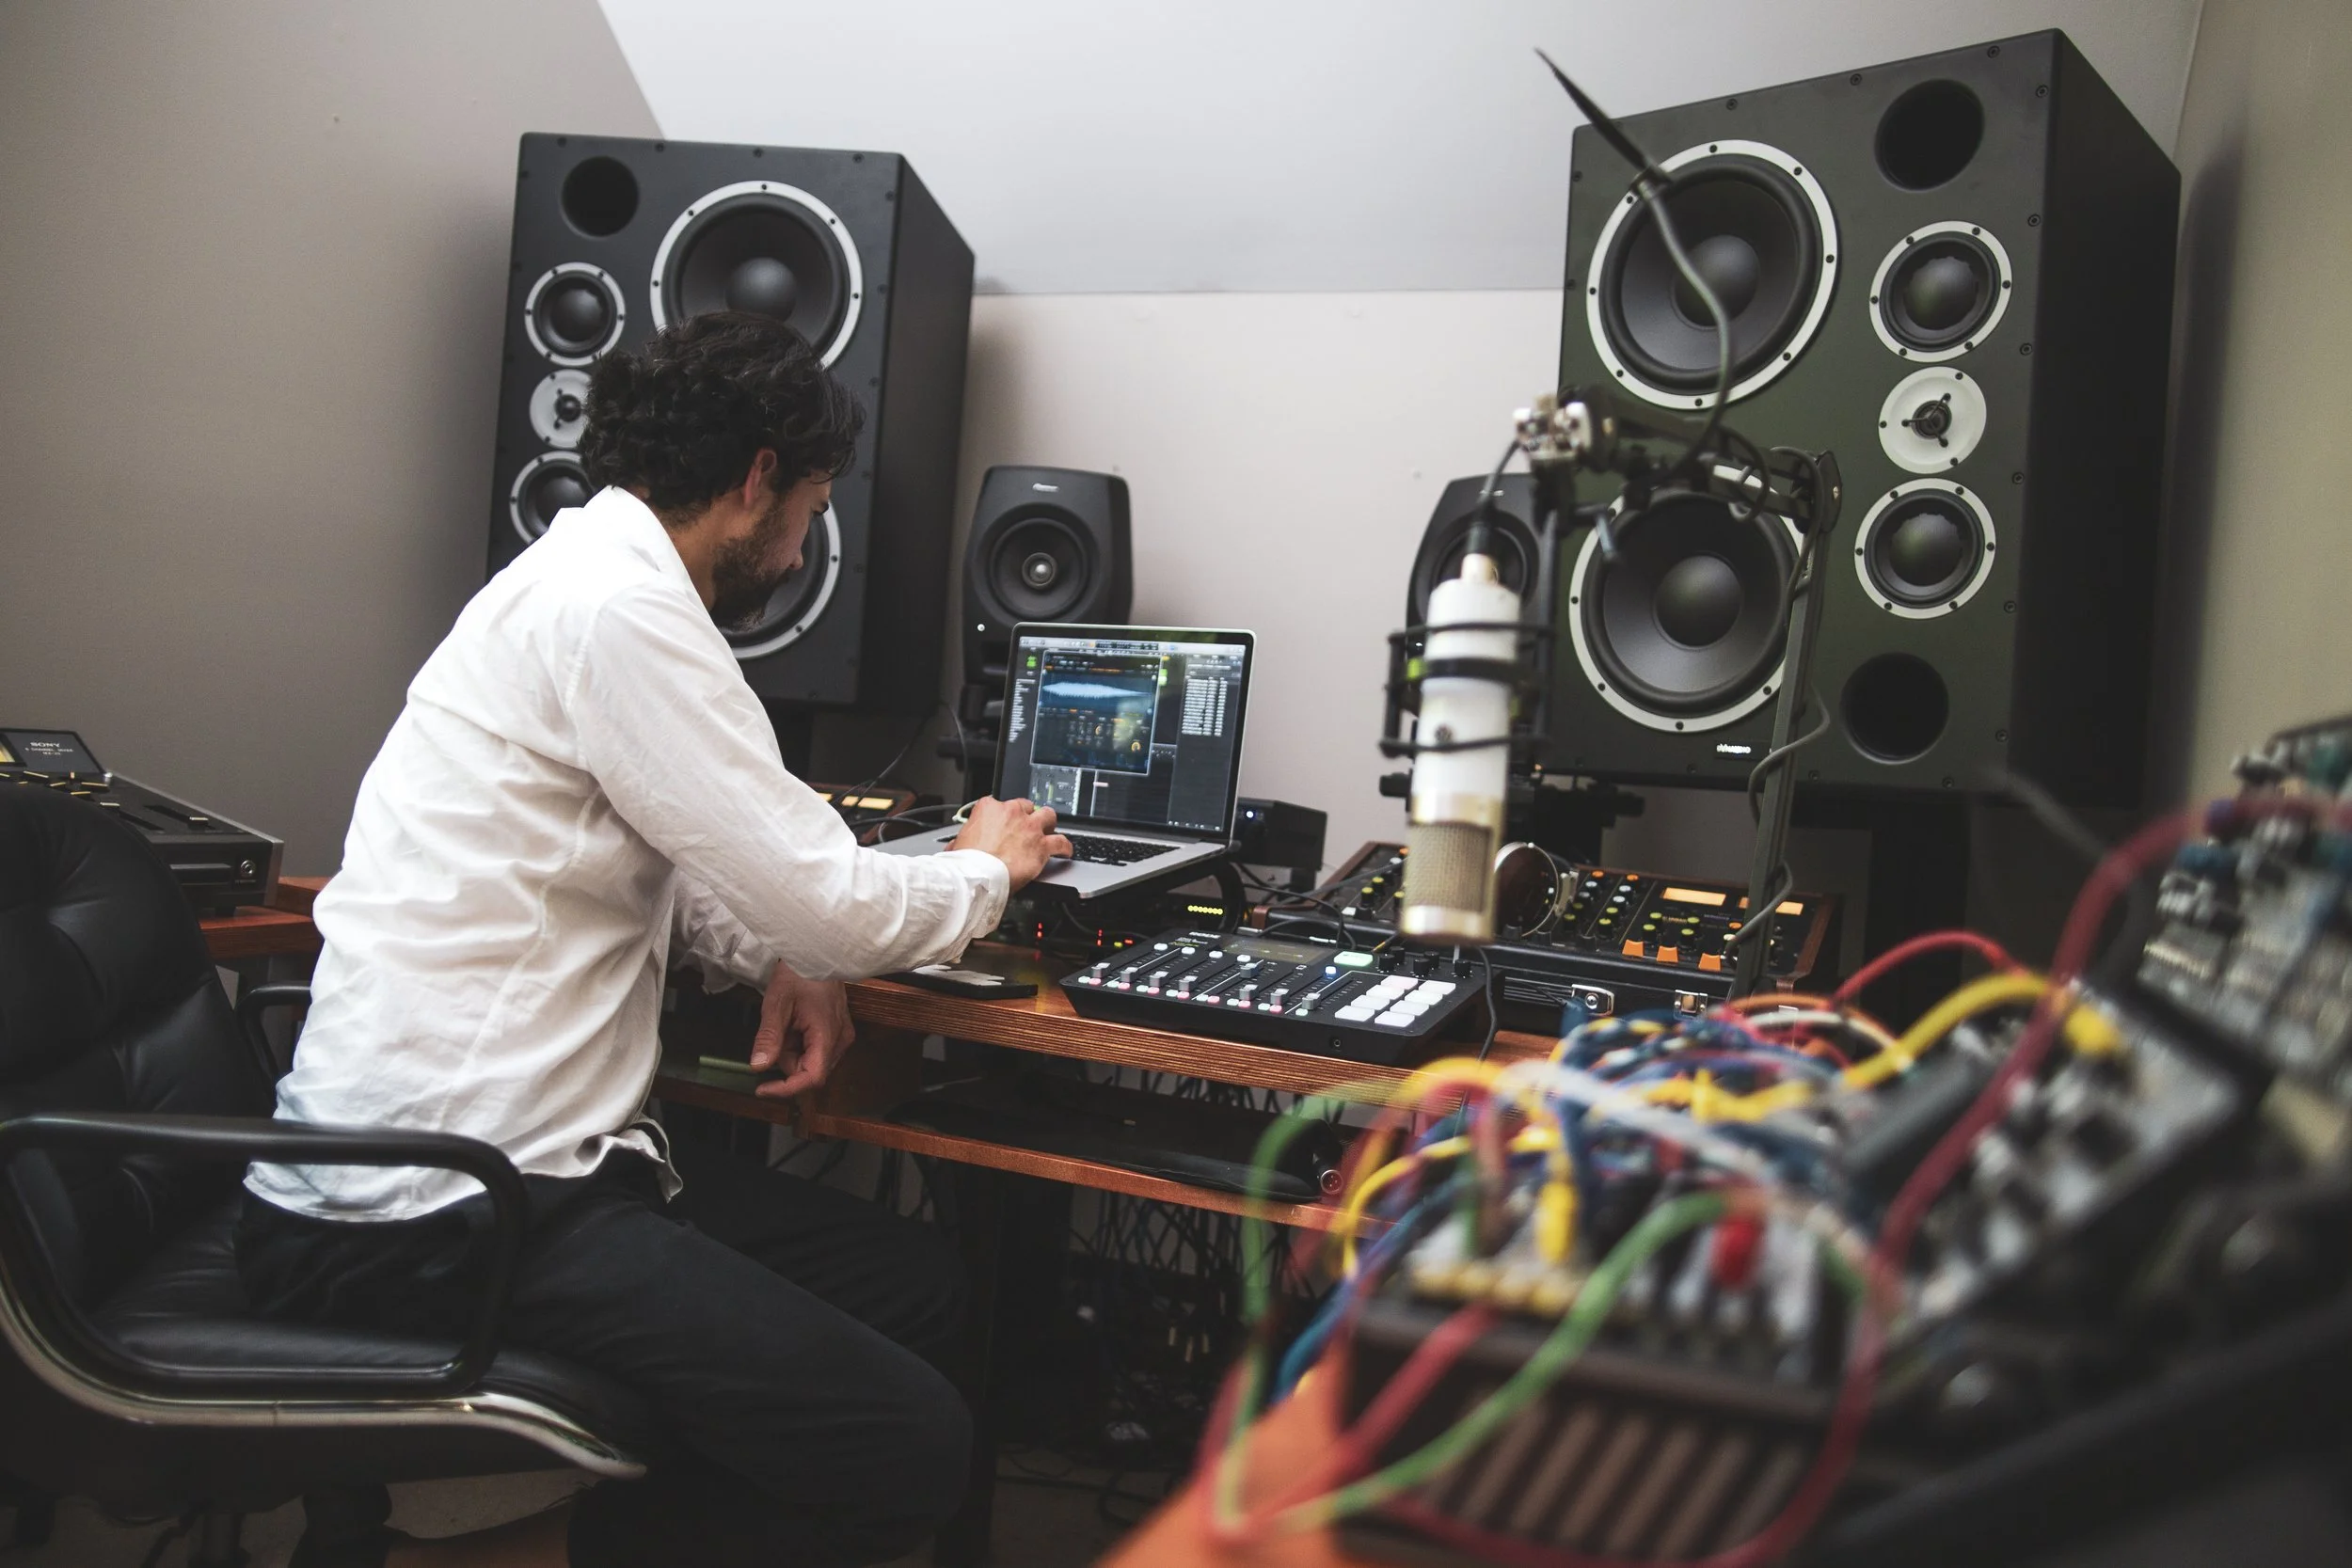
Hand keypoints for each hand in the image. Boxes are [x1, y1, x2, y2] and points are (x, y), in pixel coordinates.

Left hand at [748, 960, 855, 1100]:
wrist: (817, 950)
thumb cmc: (799, 972)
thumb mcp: (777, 1004)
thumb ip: (769, 1037)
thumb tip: (758, 1067)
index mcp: (828, 1035)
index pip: (812, 1078)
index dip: (786, 1089)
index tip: (762, 1088)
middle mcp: (841, 1040)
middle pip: (811, 1070)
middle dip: (787, 1060)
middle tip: (775, 1032)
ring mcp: (842, 1035)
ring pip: (812, 1061)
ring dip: (793, 1050)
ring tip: (786, 1021)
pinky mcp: (839, 1030)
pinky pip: (817, 1049)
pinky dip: (800, 1043)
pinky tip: (795, 1022)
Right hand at [949, 796, 1072, 891]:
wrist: (978, 876)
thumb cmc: (966, 862)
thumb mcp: (957, 845)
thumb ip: (961, 840)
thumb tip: (956, 846)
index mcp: (989, 808)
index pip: (1000, 805)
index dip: (1004, 816)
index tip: (1004, 824)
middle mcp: (1012, 813)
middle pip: (1026, 806)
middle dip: (1027, 816)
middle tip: (1026, 827)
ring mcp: (1029, 828)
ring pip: (1048, 816)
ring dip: (1049, 823)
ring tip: (1050, 831)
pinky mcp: (1042, 846)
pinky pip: (1061, 842)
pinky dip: (1065, 847)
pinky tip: (1066, 851)